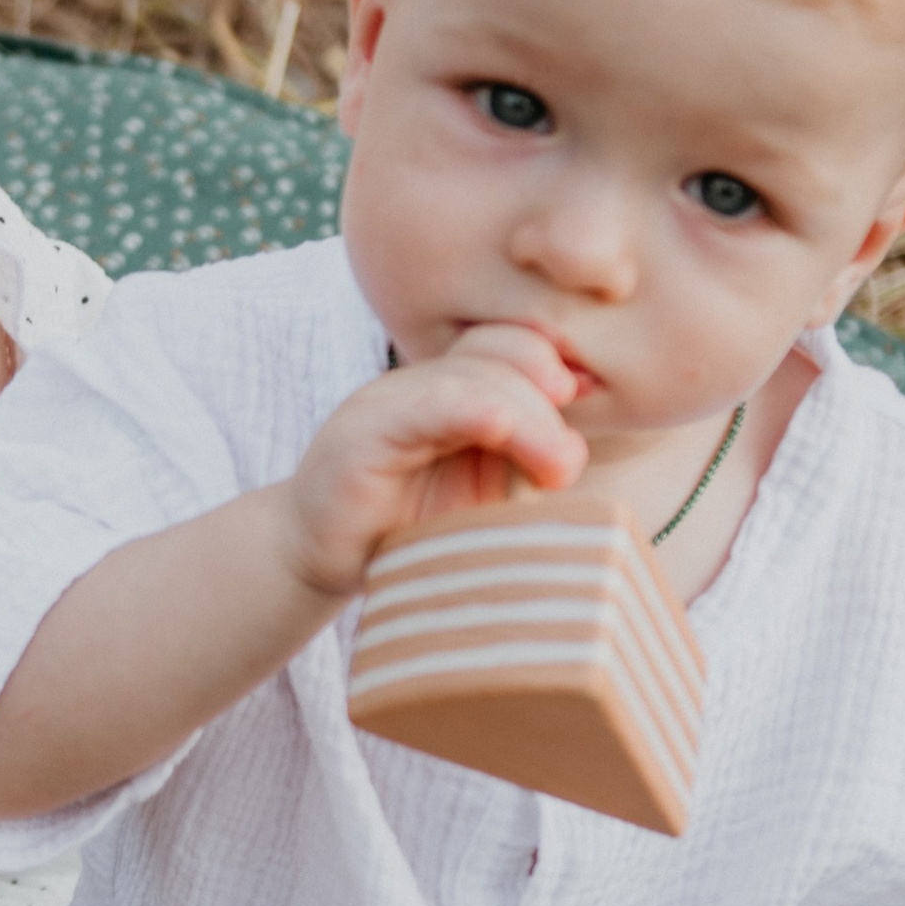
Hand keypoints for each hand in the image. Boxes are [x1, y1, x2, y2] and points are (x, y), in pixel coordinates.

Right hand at [283, 324, 586, 604]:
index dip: (555, 366)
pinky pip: (423, 405)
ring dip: (527, 419)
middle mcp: (420, 385)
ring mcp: (387, 402)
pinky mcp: (360, 434)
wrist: (323, 561)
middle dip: (547, 405)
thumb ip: (523, 464)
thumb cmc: (407, 535)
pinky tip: (498, 428)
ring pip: (473, 379)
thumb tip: (574, 449)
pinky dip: (468, 409)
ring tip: (554, 473)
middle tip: (564, 468)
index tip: (581, 412)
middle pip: (503, 356)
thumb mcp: (481, 497)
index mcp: (453, 391)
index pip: (515, 344)